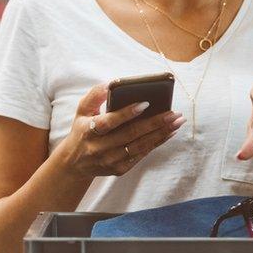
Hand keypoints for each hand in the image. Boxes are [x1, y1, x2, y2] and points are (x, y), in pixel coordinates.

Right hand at [57, 83, 184, 177]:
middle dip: (154, 122)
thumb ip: (94, 96)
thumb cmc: (82, 130)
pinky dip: (157, 143)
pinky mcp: (119, 169)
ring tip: (177, 121)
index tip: (146, 103)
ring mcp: (110, 160)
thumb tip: (111, 83)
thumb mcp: (82, 112)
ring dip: (161, 133)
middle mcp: (99, 148)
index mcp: (88, 131)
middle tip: (174, 113)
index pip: (109, 121)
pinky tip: (170, 132)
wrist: (75, 164)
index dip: (127, 113)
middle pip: (130, 134)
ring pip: (140, 146)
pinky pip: (142, 154)